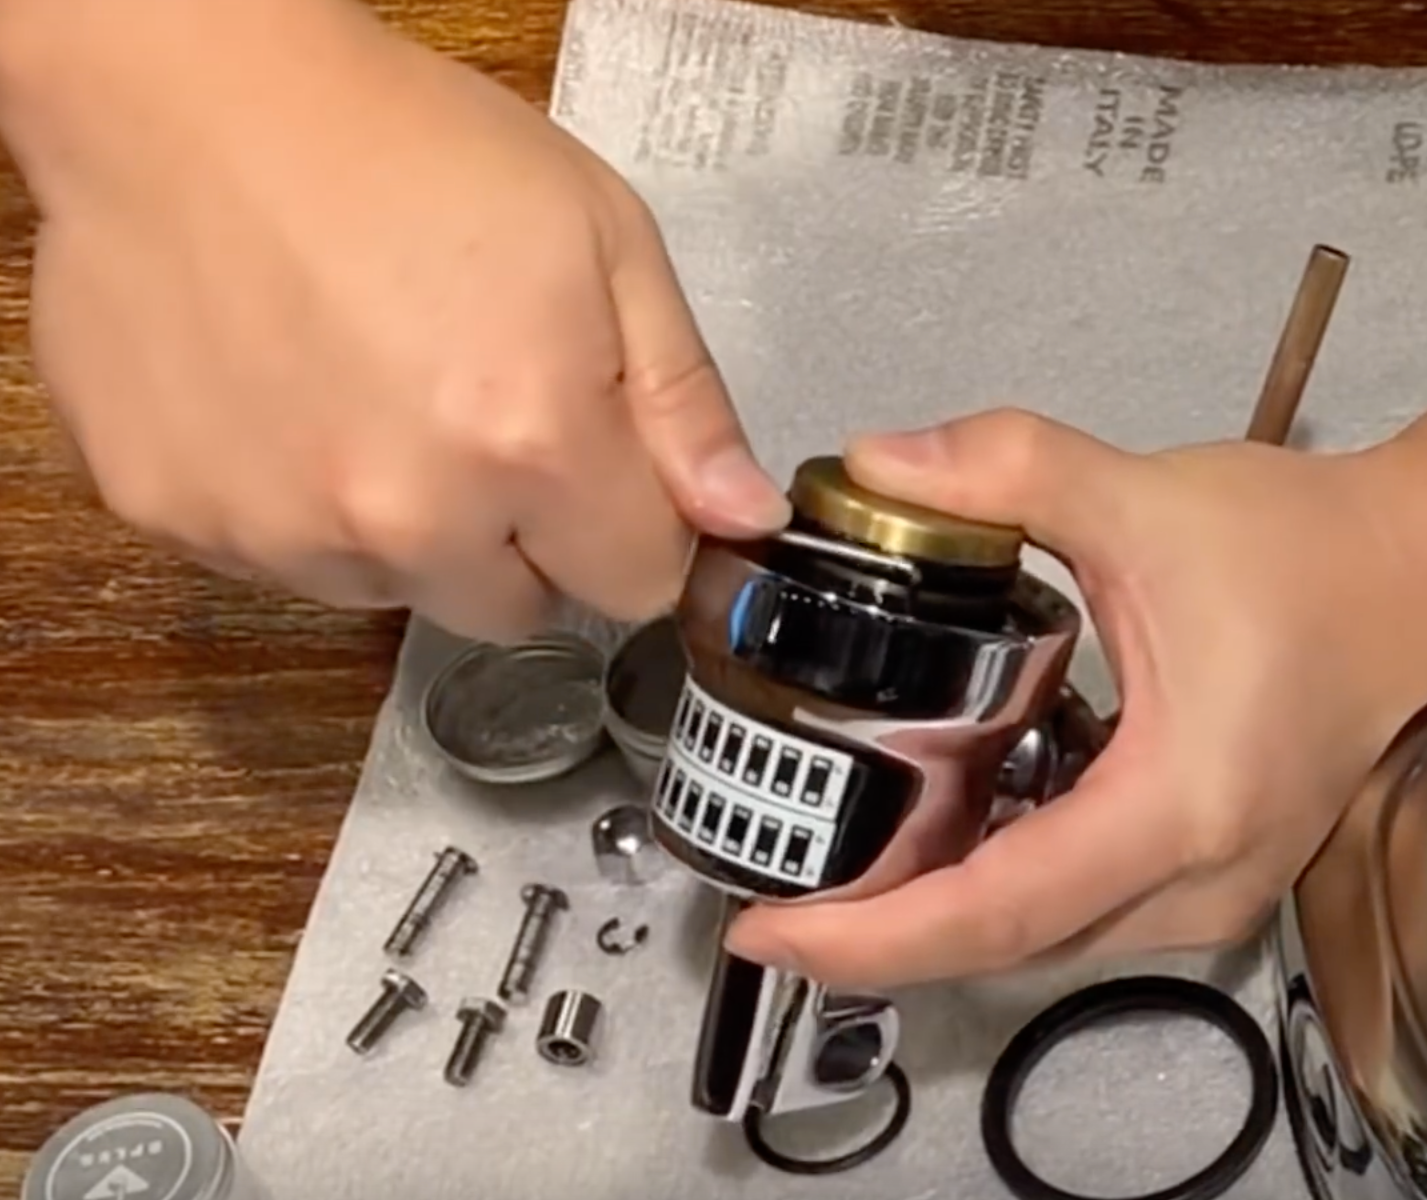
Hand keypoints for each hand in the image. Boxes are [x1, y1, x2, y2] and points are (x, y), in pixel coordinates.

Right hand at [5, 0, 787, 639]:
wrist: (187, 96)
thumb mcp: (603, 238)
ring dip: (409, 529)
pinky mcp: (179, 522)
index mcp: (534, 443)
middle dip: (524, 540)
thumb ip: (683, 399)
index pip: (637, 584)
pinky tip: (289, 400)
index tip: (607, 473)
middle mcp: (410, 516)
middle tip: (482, 417)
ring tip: (376, 396)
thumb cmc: (409, 146)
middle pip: (518, 610)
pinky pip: (283, 562)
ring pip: (399, 591)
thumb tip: (744, 519)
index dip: (633, 528)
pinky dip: (298, 506)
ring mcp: (284, 531)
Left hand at [724, 409, 1426, 989]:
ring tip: (841, 863)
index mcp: (1177, 807)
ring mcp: (1214, 893)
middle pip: (1004, 947)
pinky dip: (1002, 887)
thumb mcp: (1143, 499)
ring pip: (1043, 942)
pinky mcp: (1215, 876)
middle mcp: (1198, 880)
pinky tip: (946, 828)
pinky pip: (1082, 912)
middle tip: (777, 890)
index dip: (870, 935)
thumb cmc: (1316, 553)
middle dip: (882, 934)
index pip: (993, 909)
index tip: (773, 933)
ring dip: (940, 915)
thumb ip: (1003, 469)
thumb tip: (880, 465)